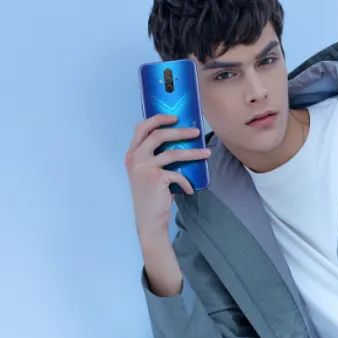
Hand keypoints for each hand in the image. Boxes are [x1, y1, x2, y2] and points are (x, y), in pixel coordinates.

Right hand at [124, 113, 211, 237]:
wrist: (149, 220)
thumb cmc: (151, 196)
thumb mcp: (147, 173)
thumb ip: (154, 157)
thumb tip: (179, 141)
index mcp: (131, 155)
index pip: (141, 128)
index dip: (158, 119)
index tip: (174, 117)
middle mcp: (135, 159)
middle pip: (159, 135)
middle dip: (180, 131)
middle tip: (196, 132)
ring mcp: (144, 168)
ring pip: (173, 153)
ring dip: (193, 153)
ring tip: (206, 153)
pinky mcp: (156, 178)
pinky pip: (178, 174)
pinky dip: (186, 182)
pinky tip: (189, 190)